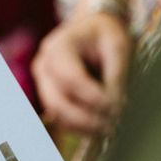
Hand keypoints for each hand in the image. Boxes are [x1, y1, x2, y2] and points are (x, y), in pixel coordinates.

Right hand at [32, 12, 131, 135]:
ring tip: (108, 130)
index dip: (92, 97)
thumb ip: (115, 76)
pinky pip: (60, 117)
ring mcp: (43, 82)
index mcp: (58, 46)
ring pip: (56, 114)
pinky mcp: (49, 96)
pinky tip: (98, 128)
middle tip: (111, 126)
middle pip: (58, 102)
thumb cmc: (105, 35)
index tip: (115, 106)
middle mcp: (44, 65)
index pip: (71, 78)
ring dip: (82, 127)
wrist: (91, 30)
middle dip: (85, 119)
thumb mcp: (117, 46)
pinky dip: (78, 126)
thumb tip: (114, 107)